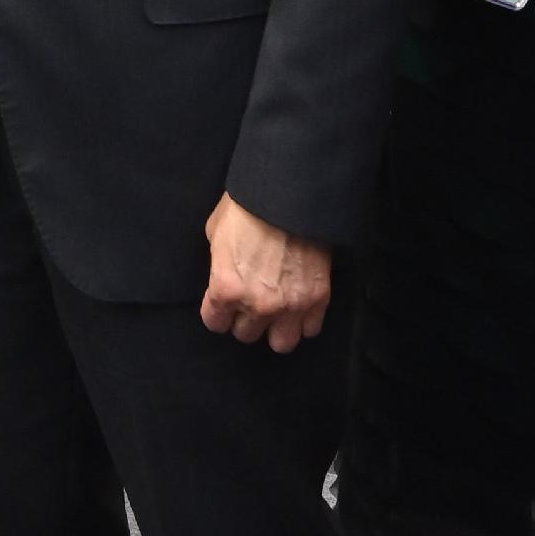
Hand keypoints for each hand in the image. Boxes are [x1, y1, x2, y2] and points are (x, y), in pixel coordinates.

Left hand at [200, 196, 335, 350]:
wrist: (290, 192)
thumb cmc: (248, 206)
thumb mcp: (216, 234)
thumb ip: (220, 265)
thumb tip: (226, 274)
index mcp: (226, 288)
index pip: (215, 323)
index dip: (218, 311)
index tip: (224, 303)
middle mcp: (258, 304)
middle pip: (247, 335)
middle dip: (246, 319)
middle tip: (251, 300)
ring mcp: (291, 304)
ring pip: (281, 343)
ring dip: (277, 328)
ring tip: (277, 310)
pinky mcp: (319, 298)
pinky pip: (311, 329)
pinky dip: (304, 320)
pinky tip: (299, 304)